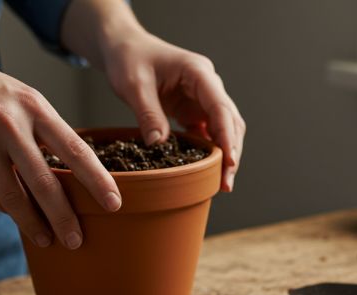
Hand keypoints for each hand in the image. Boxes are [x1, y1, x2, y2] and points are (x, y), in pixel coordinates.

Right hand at [0, 44, 120, 248]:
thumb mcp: (19, 97)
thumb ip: (43, 130)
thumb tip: (68, 173)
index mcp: (34, 106)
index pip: (75, 149)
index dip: (96, 180)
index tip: (114, 203)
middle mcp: (10, 124)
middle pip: (45, 182)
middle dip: (64, 216)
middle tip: (77, 240)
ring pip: (14, 196)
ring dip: (33, 224)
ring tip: (48, 240)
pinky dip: (7, 208)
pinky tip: (19, 218)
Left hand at [103, 32, 245, 191]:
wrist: (125, 49)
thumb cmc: (130, 59)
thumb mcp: (134, 85)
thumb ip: (148, 113)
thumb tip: (158, 145)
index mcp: (198, 73)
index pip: (220, 107)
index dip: (227, 136)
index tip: (229, 161)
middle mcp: (207, 86)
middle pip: (230, 122)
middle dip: (231, 152)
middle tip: (226, 183)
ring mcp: (202, 99)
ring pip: (224, 129)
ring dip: (224, 155)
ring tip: (221, 183)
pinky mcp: (193, 110)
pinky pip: (208, 133)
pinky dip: (209, 151)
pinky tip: (207, 171)